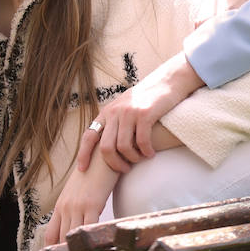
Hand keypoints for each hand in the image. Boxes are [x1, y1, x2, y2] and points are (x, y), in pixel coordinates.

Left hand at [45, 155, 118, 245]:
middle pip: (60, 240)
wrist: (101, 153)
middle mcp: (66, 207)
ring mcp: (77, 206)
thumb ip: (75, 207)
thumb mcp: (79, 190)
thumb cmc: (93, 171)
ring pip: (72, 237)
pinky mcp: (92, 204)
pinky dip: (89, 241)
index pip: (50, 235)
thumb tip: (77, 223)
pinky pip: (89, 228)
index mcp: (61, 206)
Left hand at [76, 53, 203, 172]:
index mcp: (107, 112)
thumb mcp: (124, 108)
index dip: (83, 154)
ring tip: (140, 159)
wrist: (167, 81)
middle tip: (125, 169)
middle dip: (114, 164)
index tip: (82, 169)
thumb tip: (107, 147)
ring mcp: (129, 112)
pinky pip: (142, 141)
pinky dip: (146, 152)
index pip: (89, 135)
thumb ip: (115, 122)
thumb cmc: (146, 99)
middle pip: (105, 147)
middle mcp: (115, 111)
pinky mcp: (145, 113)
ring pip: (123, 147)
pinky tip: (151, 153)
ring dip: (132, 158)